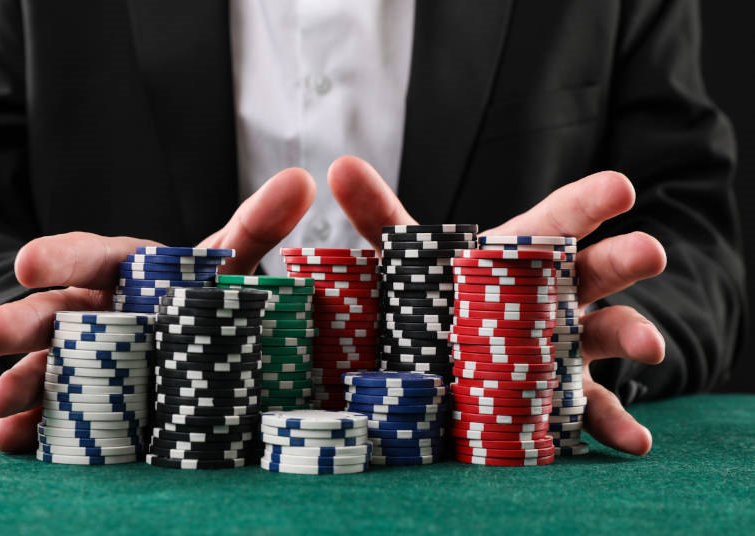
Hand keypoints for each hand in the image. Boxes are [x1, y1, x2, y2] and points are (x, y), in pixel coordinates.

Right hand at [0, 169, 315, 452]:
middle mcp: (95, 313)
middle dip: (23, 323)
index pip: (87, 256)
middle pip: (55, 314)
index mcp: (123, 272)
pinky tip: (12, 439)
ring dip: (21, 382)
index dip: (59, 258)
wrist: (191, 340)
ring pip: (46, 366)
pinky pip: (54, 415)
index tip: (29, 261)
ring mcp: (83, 360)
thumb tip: (302, 180)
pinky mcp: (84, 404)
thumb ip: (258, 225)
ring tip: (0, 400)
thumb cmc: (200, 292)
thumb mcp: (228, 260)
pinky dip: (31, 428)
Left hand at [328, 156, 665, 455]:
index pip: (557, 222)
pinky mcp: (563, 399)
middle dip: (623, 260)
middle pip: (595, 272)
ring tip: (650, 344)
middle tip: (649, 251)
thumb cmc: (447, 300)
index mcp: (521, 259)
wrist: (461, 361)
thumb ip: (380, 218)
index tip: (618, 187)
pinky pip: (593, 412)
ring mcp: (566, 349)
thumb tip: (338, 167)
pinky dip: (618, 425)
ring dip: (632, 336)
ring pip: (605, 336)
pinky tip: (635, 442)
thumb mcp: (411, 262)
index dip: (586, 203)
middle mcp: (556, 297)